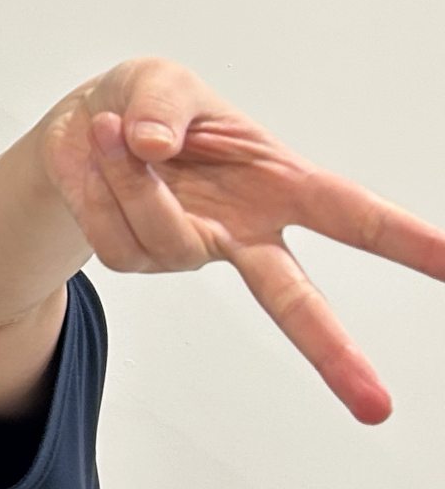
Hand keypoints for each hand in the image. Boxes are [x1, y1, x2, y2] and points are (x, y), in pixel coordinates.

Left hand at [42, 57, 444, 422]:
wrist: (85, 131)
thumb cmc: (148, 108)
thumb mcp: (161, 82)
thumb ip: (163, 105)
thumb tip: (152, 148)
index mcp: (280, 185)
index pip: (351, 215)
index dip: (405, 239)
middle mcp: (245, 231)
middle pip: (295, 300)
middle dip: (333, 351)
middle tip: (376, 406)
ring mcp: (194, 251)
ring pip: (166, 233)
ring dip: (131, 177)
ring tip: (117, 134)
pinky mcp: (142, 259)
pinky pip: (116, 233)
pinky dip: (99, 188)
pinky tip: (102, 163)